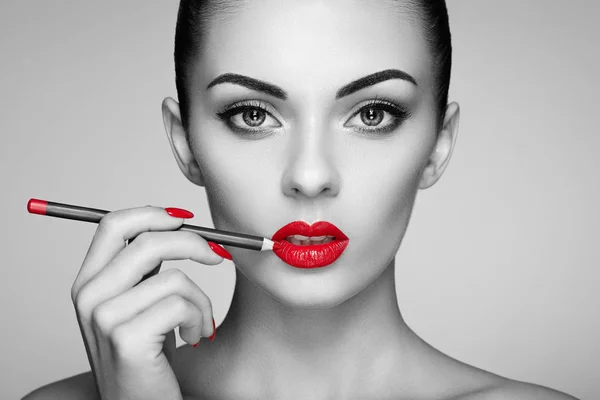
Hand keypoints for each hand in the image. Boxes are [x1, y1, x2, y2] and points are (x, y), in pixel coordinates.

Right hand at [70, 206, 225, 399]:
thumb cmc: (148, 355)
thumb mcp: (141, 303)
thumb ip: (145, 267)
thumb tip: (178, 225)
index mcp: (89, 281)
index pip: (114, 225)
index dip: (153, 214)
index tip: (185, 220)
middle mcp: (89, 296)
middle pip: (148, 241)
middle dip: (194, 243)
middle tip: (218, 254)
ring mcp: (104, 317)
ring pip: (175, 278)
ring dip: (201, 299)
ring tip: (200, 321)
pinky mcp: (127, 338)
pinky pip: (182, 304)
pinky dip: (201, 318)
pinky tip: (194, 337)